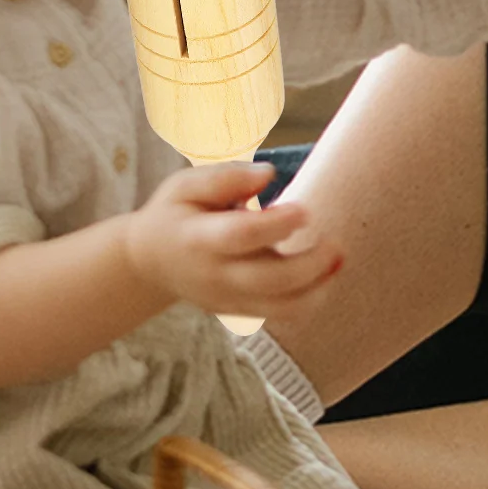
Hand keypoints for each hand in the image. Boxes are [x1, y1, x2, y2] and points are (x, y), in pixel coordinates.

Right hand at [124, 162, 343, 319]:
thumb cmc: (175, 214)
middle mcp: (215, 275)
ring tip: (338, 259)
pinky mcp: (241, 311)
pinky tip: (325, 273)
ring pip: (282, 308)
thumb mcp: (185, 185)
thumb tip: (268, 173)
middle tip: (334, 241)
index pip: (240, 236)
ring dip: (319, 288)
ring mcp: (229, 298)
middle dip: (311, 264)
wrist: (149, 263)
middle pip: (269, 280)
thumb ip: (226, 177)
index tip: (305, 210)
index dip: (277, 225)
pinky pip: (283, 315)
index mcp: (198, 239)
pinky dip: (312, 298)